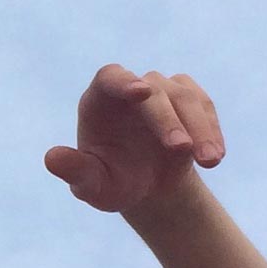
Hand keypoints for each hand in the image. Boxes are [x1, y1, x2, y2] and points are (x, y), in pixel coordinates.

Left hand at [45, 65, 225, 215]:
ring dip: (200, 128)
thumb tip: (51, 159)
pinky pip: (204, 107)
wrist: (148, 189)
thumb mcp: (92, 186)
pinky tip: (215, 155)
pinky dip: (211, 130)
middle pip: (154, 93)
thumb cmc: (112, 184)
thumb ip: (75, 171)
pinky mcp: (190, 100)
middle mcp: (132, 90)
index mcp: (100, 100)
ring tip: (210, 160)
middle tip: (181, 150)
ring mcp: (164, 91)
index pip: (111, 78)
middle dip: (169, 121)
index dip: (125, 82)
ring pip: (185, 98)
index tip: (141, 92)